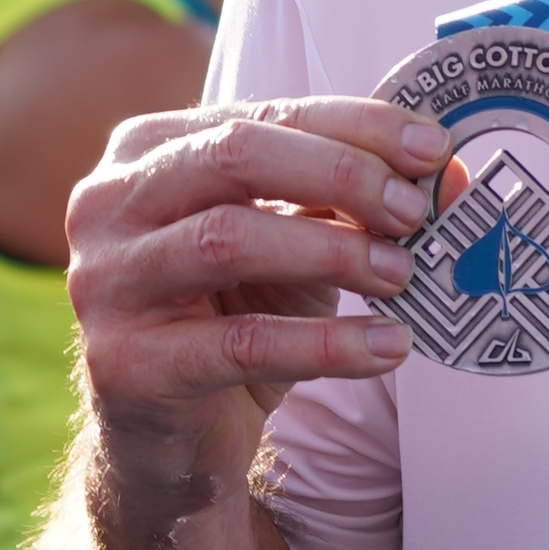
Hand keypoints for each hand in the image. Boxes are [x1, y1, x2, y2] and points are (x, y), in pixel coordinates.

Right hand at [67, 99, 448, 513]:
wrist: (171, 437)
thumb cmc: (233, 314)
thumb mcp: (292, 239)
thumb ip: (347, 196)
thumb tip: (442, 170)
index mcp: (149, 150)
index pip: (266, 113)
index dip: (358, 126)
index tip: (433, 150)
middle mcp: (110, 203)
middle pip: (236, 155)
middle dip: (342, 175)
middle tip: (414, 212)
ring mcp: (107, 282)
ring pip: (230, 239)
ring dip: (334, 252)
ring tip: (402, 275)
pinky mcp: (126, 364)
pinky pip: (243, 343)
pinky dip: (329, 343)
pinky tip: (388, 345)